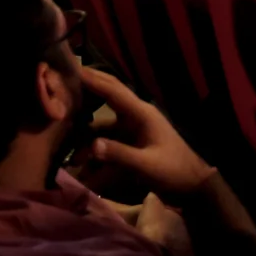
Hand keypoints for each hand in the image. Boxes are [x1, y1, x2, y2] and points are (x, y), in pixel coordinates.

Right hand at [76, 65, 215, 198]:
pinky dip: (95, 150)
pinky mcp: (132, 144)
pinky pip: (107, 142)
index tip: (71, 69)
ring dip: (85, 135)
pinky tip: (82, 166)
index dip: (92, 79)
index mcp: (141, 113)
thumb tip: (92, 146)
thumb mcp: (147, 165)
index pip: (113, 90)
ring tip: (66, 145)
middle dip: (87, 90)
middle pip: (108, 97)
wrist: (193, 186)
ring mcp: (133, 130)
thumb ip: (120, 155)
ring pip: (103, 125)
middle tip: (62, 84)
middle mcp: (135, 116)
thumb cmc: (173, 171)